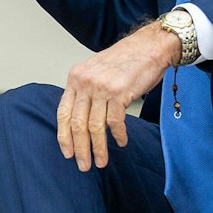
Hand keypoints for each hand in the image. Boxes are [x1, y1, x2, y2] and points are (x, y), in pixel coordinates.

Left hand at [56, 24, 182, 170]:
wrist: (150, 46)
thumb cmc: (126, 60)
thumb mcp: (96, 71)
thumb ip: (86, 91)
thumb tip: (80, 120)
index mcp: (76, 78)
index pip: (63, 113)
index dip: (64, 136)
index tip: (67, 152)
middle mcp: (85, 82)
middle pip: (78, 123)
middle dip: (80, 148)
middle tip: (83, 165)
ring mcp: (102, 87)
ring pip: (95, 127)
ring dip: (99, 148)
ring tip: (102, 161)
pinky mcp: (120, 92)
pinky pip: (115, 122)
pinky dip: (118, 135)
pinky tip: (121, 142)